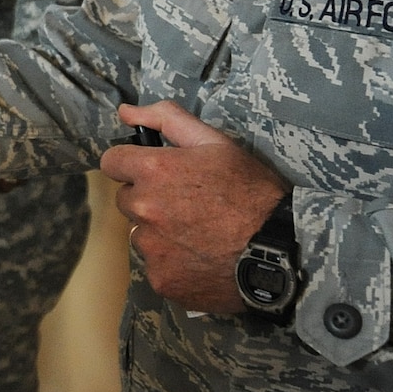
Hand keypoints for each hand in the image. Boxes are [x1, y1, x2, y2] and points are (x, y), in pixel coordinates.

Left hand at [98, 100, 288, 315]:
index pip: (111, 163)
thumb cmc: (251, 190)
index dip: (131, 164)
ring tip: (198, 234)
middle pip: (126, 201)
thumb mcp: (216, 143)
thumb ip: (166, 119)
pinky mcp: (161, 280)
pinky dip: (173, 263)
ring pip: (141, 235)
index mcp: (153, 172)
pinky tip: (201, 258)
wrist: (281, 250)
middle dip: (148, 199)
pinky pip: (156, 266)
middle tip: (186, 204)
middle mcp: (143, 210)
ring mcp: (151, 249)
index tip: (153, 172)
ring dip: (159, 233)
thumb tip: (125, 112)